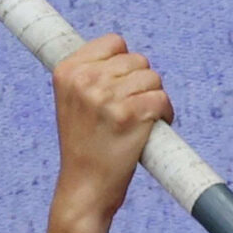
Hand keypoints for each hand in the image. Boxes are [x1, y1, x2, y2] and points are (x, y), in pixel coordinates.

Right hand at [50, 35, 174, 225]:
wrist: (84, 189)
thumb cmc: (83, 148)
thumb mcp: (72, 103)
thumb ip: (89, 73)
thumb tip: (121, 50)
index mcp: (67, 71)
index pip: (115, 42)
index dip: (125, 66)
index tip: (121, 89)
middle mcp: (85, 80)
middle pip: (138, 60)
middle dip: (141, 84)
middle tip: (132, 111)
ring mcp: (107, 97)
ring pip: (153, 78)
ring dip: (154, 98)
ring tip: (142, 120)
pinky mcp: (130, 115)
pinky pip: (162, 98)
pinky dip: (165, 113)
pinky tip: (154, 127)